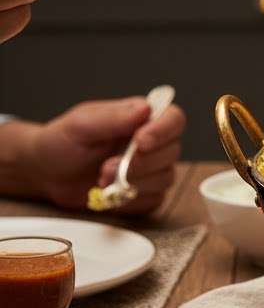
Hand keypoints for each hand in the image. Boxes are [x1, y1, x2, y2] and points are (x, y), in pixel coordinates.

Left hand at [6, 96, 185, 214]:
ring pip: (166, 177)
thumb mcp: (81, 124)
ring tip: (102, 179)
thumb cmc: (61, 143)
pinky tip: (111, 192)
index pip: (173, 119)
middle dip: (140, 164)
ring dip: (134, 183)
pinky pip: (155, 199)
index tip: (140, 143)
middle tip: (107, 167)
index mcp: (141, 118)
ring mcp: (151, 169)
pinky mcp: (146, 193)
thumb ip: (113, 117)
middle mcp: (152, 142)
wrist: (46, 173)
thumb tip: (145, 109)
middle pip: (172, 152)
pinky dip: (132, 199)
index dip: (163, 131)